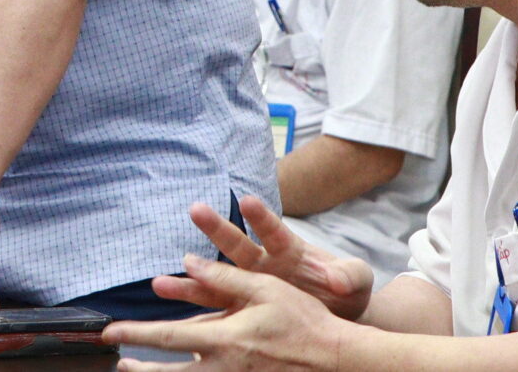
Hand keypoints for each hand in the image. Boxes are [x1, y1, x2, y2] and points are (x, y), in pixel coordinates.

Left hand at [109, 256, 354, 370]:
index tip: (110, 332)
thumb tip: (188, 262)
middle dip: (141, 370)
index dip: (136, 334)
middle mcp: (225, 367)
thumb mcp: (265, 289)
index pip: (169, 337)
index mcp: (226, 339)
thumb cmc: (304, 320)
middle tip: (118, 364)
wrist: (338, 360)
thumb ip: (224, 277)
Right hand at [179, 196, 372, 321]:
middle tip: (195, 209)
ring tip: (161, 281)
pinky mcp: (244, 311)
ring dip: (192, 279)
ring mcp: (250, 287)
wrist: (337, 316)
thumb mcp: (356, 280)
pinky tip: (171, 317)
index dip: (262, 217)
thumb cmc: (346, 290)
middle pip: (237, 245)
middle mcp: (263, 264)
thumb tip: (339, 280)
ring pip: (216, 280)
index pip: (274, 230)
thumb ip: (349, 275)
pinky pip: (217, 310)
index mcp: (291, 250)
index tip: (247, 200)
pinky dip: (196, 314)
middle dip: (216, 228)